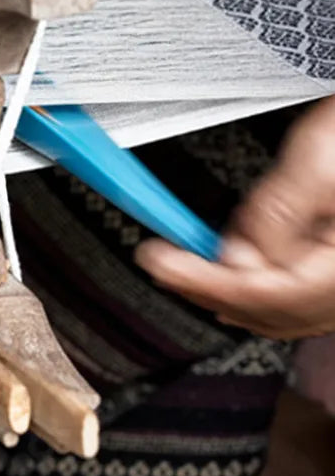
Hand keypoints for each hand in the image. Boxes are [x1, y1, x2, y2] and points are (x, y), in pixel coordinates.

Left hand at [135, 98, 334, 338]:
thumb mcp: (318, 164)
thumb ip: (276, 217)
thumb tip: (235, 259)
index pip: (264, 292)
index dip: (203, 279)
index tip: (157, 260)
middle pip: (272, 309)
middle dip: (210, 289)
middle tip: (160, 265)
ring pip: (284, 310)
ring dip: (231, 293)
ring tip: (185, 270)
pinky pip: (298, 299)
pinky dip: (259, 294)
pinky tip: (234, 281)